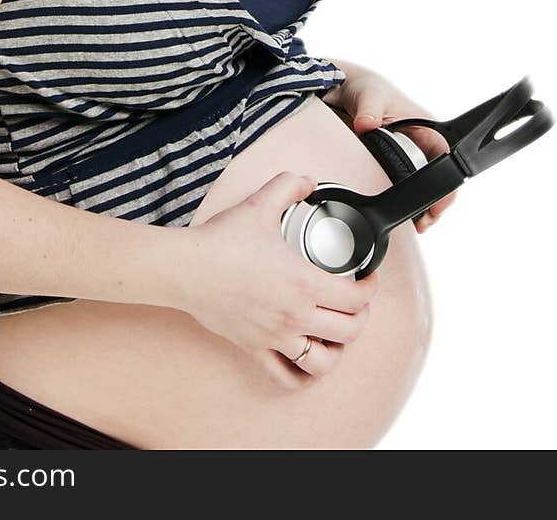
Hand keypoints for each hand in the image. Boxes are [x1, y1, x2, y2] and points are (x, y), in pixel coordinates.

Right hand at [177, 171, 379, 387]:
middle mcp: (295, 315)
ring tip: (335, 334)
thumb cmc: (221, 241)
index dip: (370, 289)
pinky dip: (300, 374)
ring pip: (322, 362)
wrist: (187, 268)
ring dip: (336, 350)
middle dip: (360, 317)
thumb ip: (288, 187)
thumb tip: (305, 181)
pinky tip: (303, 358)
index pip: (355, 298)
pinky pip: (285, 375)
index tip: (367, 279)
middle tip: (356, 304)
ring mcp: (275, 336)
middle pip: (348, 331)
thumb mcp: (261, 204)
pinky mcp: (254, 347)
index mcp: (304, 283)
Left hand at [321, 63, 457, 231]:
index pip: (445, 157)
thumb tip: (366, 124)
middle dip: (435, 202)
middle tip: (424, 222)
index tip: (436, 205)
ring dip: (422, 206)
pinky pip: (403, 188)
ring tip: (415, 225)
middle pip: (439, 179)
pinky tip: (399, 215)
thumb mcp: (368, 95)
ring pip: (423, 187)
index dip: (446, 184)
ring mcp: (407, 156)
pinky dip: (404, 202)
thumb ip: (369, 109)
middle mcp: (420, 143)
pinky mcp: (392, 166)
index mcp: (425, 126)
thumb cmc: (363, 88)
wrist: (341, 92)